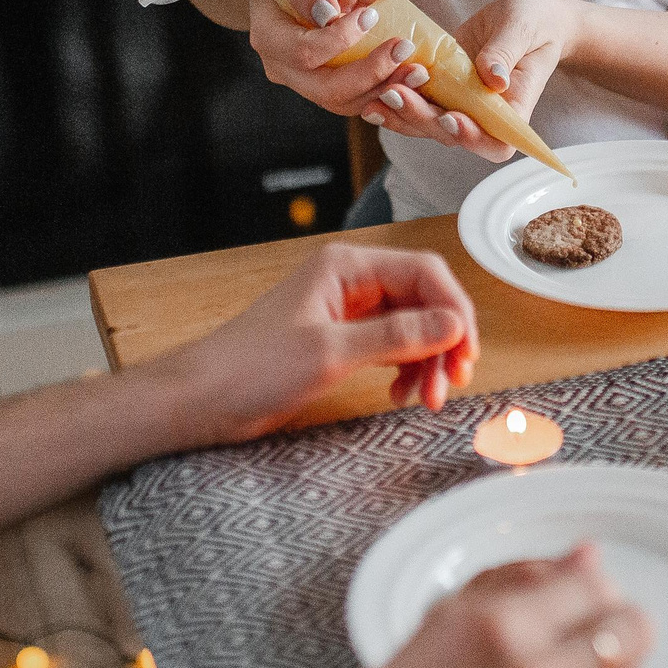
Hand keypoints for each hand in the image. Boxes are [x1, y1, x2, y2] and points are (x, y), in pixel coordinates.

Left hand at [171, 243, 478, 436]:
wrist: (201, 399)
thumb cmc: (250, 368)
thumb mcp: (330, 353)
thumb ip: (397, 337)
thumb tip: (453, 325)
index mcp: (346, 267)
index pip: (425, 273)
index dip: (454, 310)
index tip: (466, 352)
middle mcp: (350, 282)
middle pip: (423, 300)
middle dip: (443, 342)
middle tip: (450, 383)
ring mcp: (346, 312)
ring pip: (411, 327)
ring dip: (428, 361)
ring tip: (426, 399)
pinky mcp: (340, 341)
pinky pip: (391, 347)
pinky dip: (406, 370)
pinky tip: (401, 395)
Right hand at [246, 0, 433, 119]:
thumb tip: (329, 13)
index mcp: (268, 40)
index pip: (304, 52)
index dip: (339, 38)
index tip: (371, 14)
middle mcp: (283, 70)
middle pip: (327, 90)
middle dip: (371, 72)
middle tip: (404, 47)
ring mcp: (304, 84)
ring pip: (345, 102)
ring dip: (385, 88)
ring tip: (417, 71)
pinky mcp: (326, 88)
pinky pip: (356, 100)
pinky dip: (384, 91)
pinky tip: (408, 78)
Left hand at [365, 0, 582, 158]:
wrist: (526, 18)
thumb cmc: (535, 22)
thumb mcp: (522, 27)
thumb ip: (506, 52)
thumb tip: (494, 78)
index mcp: (514, 107)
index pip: (496, 143)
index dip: (471, 138)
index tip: (451, 116)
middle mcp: (485, 114)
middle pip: (451, 134)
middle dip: (421, 118)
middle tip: (395, 94)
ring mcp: (462, 104)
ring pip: (428, 123)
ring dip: (401, 115)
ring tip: (375, 98)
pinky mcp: (444, 90)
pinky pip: (419, 102)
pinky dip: (396, 101)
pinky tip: (371, 93)